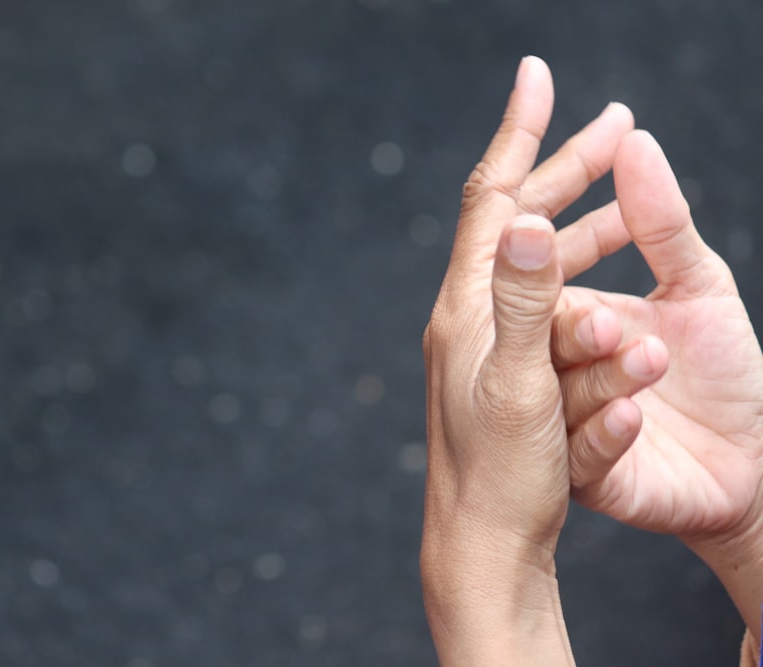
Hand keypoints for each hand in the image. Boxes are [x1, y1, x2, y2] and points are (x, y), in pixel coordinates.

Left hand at [421, 56, 649, 664]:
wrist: (483, 544)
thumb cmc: (500, 477)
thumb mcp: (518, 388)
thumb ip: (522, 304)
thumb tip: (521, 220)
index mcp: (466, 307)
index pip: (491, 200)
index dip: (519, 135)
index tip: (538, 76)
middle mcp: (469, 314)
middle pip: (518, 221)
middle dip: (567, 169)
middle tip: (616, 124)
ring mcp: (487, 341)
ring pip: (540, 261)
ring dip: (586, 221)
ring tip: (628, 191)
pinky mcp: (507, 370)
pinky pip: (550, 303)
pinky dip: (584, 271)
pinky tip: (606, 265)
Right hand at [552, 129, 762, 654]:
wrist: (757, 458)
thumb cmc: (724, 370)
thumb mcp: (697, 285)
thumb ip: (661, 221)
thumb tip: (634, 140)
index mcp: (568, 318)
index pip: (536, 278)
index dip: (539, 246)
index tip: (544, 225)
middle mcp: (556, 370)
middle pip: (535, 340)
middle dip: (570, 325)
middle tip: (609, 319)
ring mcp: (567, 426)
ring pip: (558, 398)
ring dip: (604, 376)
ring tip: (654, 358)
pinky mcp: (591, 478)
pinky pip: (585, 458)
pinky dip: (607, 433)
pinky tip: (635, 414)